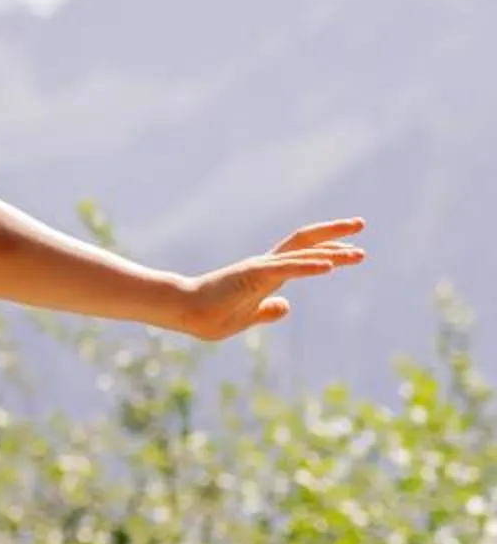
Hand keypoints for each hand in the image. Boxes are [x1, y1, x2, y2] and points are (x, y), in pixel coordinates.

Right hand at [176, 218, 368, 340]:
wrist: (182, 312)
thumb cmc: (207, 317)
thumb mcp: (246, 318)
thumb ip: (266, 311)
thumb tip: (285, 306)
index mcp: (264, 276)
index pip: (301, 255)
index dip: (326, 250)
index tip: (351, 250)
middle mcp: (265, 266)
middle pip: (304, 242)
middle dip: (334, 234)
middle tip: (361, 225)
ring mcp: (259, 268)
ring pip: (300, 253)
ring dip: (332, 252)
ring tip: (359, 253)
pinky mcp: (252, 275)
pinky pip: (286, 268)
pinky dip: (309, 265)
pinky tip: (330, 265)